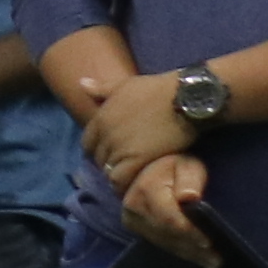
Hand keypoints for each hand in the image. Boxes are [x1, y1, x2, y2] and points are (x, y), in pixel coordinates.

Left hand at [80, 69, 203, 184]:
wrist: (185, 98)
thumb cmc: (159, 88)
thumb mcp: (126, 85)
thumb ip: (102, 89)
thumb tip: (82, 83)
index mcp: (101, 117)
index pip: (87, 143)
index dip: (99, 150)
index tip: (112, 153)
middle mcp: (106, 134)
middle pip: (98, 158)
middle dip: (109, 163)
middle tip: (126, 166)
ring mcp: (119, 147)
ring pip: (108, 170)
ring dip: (118, 174)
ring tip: (133, 176)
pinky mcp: (136, 159)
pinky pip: (120, 179)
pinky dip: (124, 184)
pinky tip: (135, 184)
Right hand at [119, 146, 218, 266]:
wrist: (148, 169)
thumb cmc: (175, 166)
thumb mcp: (188, 166)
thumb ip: (190, 179)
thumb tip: (190, 197)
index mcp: (146, 190)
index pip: (169, 219)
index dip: (190, 232)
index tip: (209, 242)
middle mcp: (133, 208)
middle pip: (167, 234)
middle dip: (193, 248)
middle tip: (217, 259)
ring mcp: (131, 220)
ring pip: (164, 242)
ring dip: (189, 254)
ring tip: (212, 262)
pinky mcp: (135, 228)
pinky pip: (160, 243)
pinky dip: (180, 252)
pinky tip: (198, 257)